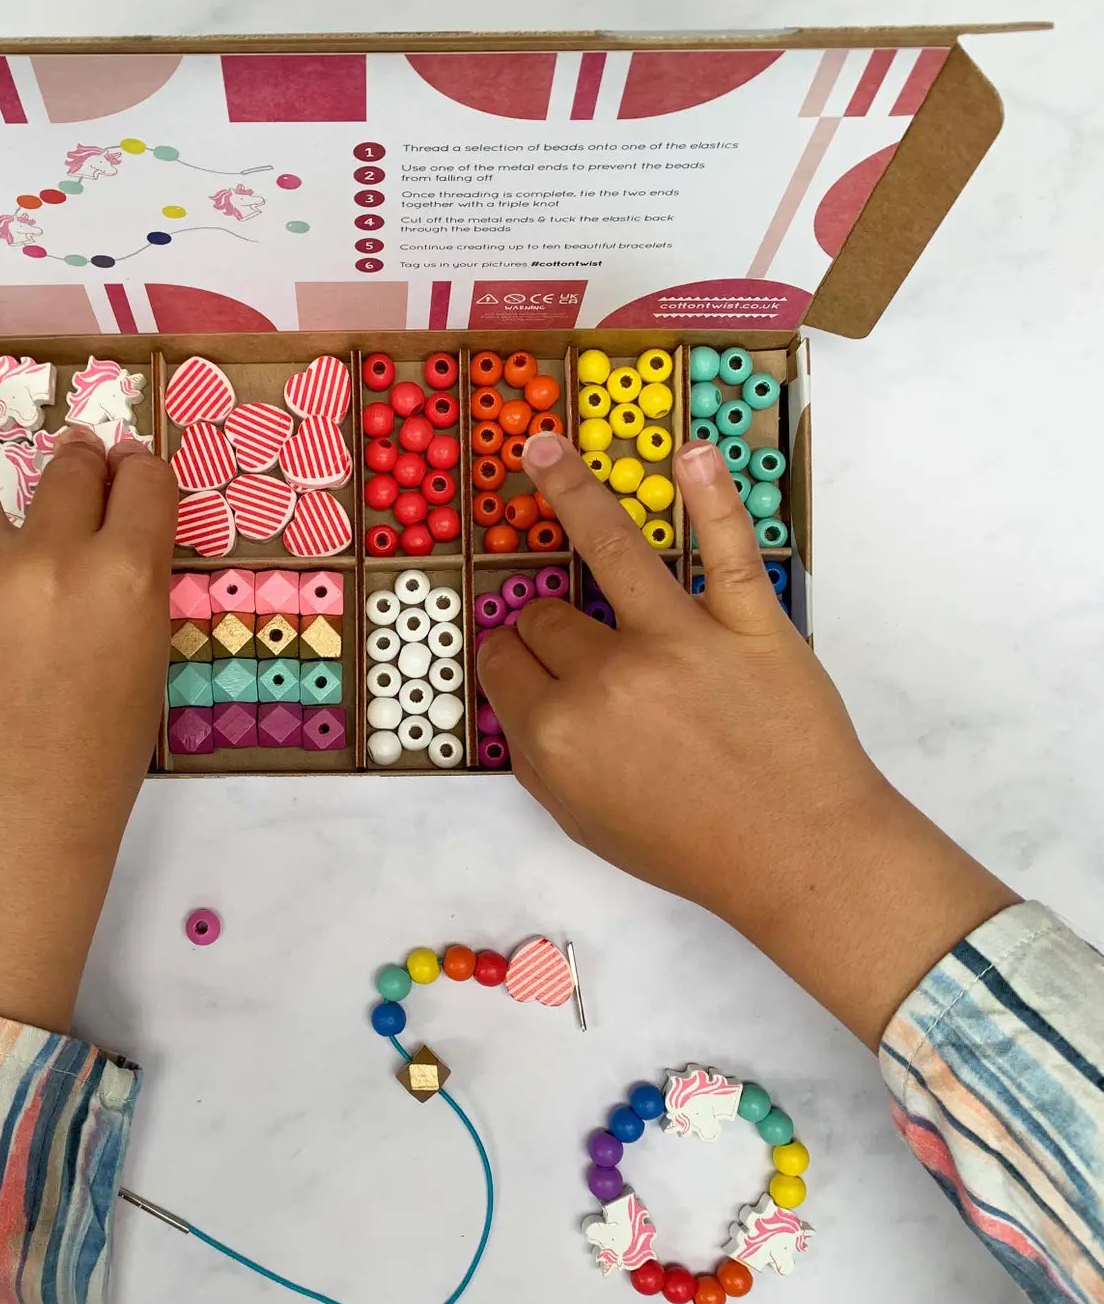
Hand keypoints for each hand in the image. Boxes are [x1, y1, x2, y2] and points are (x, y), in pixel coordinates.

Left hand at [0, 352, 175, 1029]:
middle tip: (84, 463)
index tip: (136, 474)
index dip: (143, 473)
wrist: (35, 809)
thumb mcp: (150, 650)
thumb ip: (135, 579)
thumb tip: (114, 517)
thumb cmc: (109, 741)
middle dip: (83, 458)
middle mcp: (50, 563)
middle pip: (68, 472)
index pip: (142, 486)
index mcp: (124, 576)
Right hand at [478, 433, 1014, 1045]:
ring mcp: (680, 639)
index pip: (504, 662)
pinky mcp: (750, 620)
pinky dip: (711, 498)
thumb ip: (537, 755)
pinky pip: (724, 547)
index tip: (521, 657)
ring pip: (605, 550)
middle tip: (574, 643)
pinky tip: (692, 455)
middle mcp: (606, 676)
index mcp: (556, 732)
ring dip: (568, 489)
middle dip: (546, 623)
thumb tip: (518, 693)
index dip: (508, 658)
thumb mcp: (582, 820)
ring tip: (544, 449)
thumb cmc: (688, 847)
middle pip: (547, 615)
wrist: (799, 854)